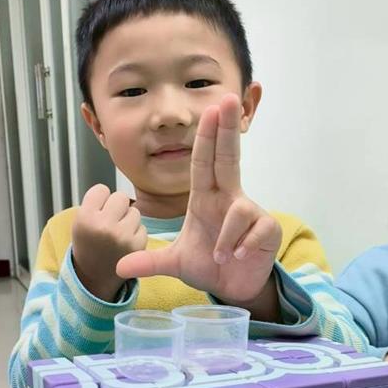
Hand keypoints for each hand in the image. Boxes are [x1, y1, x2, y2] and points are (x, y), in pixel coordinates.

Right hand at [71, 185, 147, 300]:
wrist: (94, 277)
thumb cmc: (89, 245)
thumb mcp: (80, 222)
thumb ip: (95, 203)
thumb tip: (120, 191)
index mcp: (85, 218)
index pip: (101, 189)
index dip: (101, 200)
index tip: (97, 212)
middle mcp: (103, 227)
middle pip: (120, 197)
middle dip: (117, 207)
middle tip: (109, 221)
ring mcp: (122, 237)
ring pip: (134, 211)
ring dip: (128, 220)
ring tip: (116, 235)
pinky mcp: (137, 246)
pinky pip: (143, 228)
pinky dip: (136, 234)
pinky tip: (125, 244)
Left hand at [115, 95, 281, 315]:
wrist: (234, 288)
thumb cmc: (209, 265)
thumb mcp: (175, 263)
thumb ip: (150, 261)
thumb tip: (119, 267)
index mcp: (206, 198)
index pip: (205, 161)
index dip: (207, 136)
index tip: (210, 108)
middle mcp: (229, 198)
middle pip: (229, 156)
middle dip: (228, 128)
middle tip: (229, 98)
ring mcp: (251, 213)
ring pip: (239, 210)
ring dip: (226, 236)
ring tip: (220, 256)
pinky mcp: (268, 229)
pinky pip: (256, 230)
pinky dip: (242, 245)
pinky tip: (237, 256)